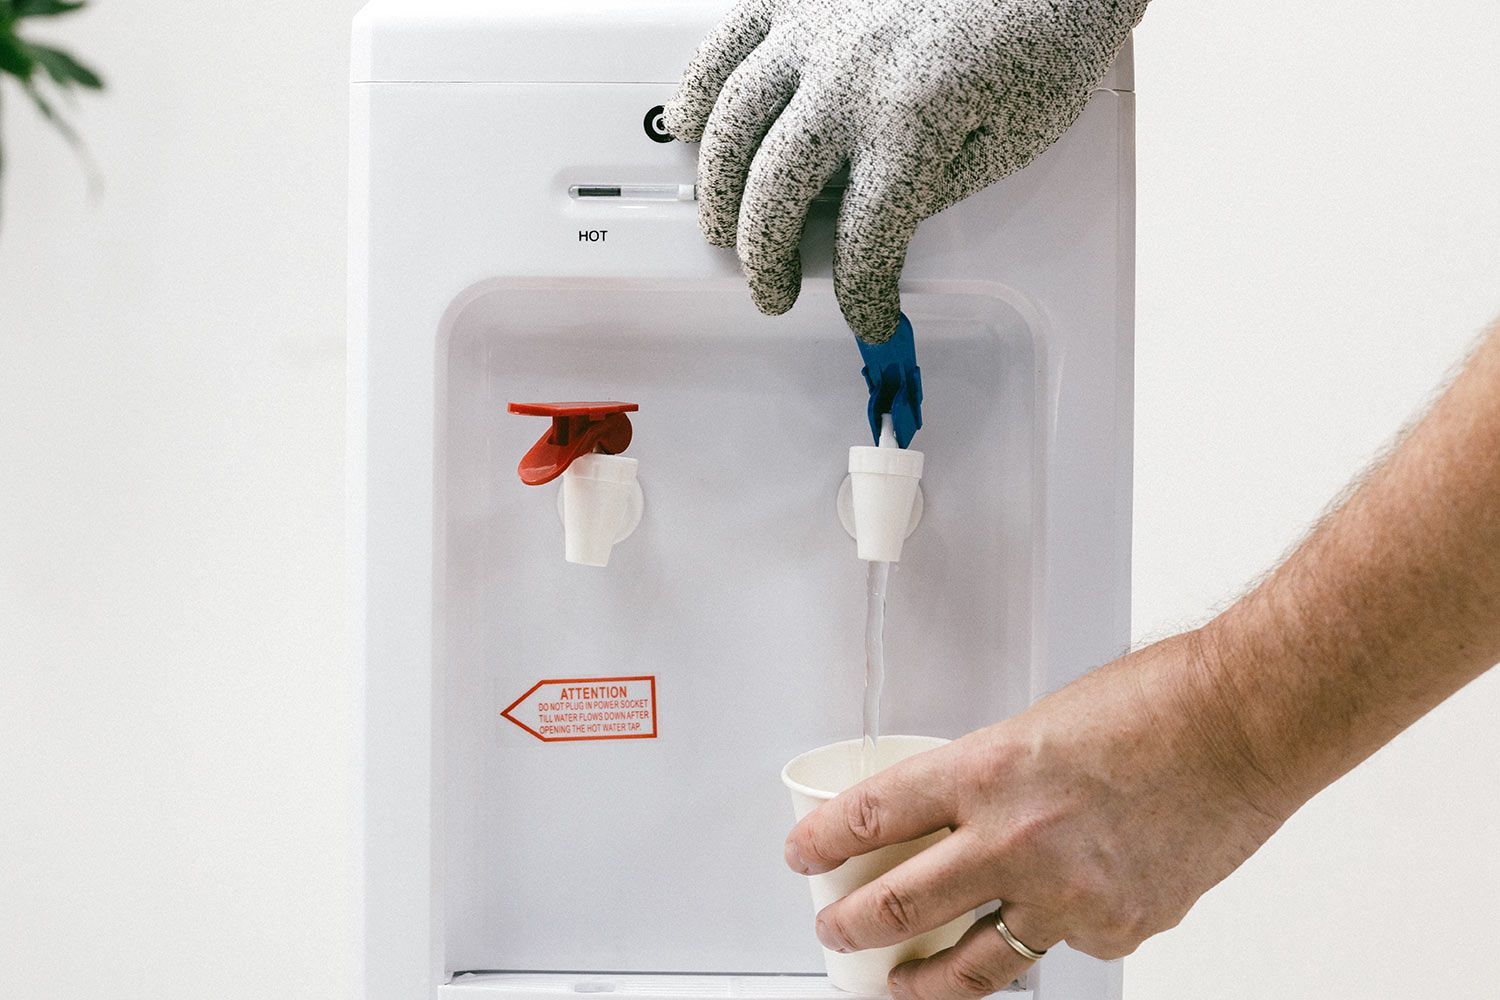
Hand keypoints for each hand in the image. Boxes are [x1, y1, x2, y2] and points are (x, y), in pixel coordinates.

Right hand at [665, 0, 1147, 342]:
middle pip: (776, 195)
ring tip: (726, 232)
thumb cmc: (1041, 29)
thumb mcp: (1014, 137)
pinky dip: (699, 90)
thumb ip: (940, 188)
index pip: (865, 241)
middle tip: (772, 289)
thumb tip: (882, 226)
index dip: (862, 294)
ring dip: (721, 194)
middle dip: (766, 261)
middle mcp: (849, 78)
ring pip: (733, 127)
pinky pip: (725, 44)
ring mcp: (813, 30)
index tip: (866, 313)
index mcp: (912, 124)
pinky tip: (693, 128)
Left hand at [783, 631, 1288, 998]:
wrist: (1246, 725)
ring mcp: (1066, 895)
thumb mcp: (1039, 724)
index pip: (873, 816)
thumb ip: (993, 778)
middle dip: (852, 926)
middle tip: (835, 930)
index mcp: (985, 771)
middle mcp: (1014, 838)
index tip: (804, 855)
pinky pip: (1060, 948)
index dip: (824, 841)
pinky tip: (1046, 925)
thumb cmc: (1156, 703)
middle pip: (901, 905)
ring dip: (924, 981)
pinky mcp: (1115, 930)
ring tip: (899, 986)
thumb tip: (962, 814)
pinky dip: (1047, 938)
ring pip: (973, 963)